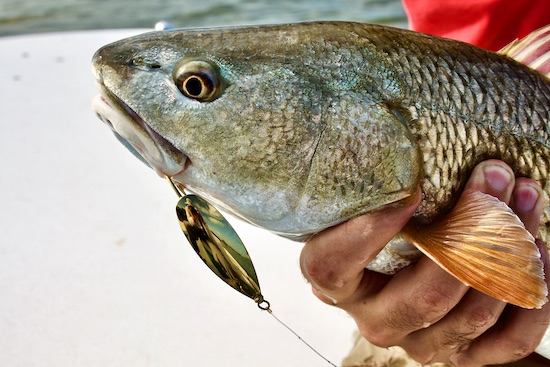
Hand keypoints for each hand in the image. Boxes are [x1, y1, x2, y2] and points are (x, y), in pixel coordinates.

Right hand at [300, 160, 549, 365]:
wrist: (413, 273)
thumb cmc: (393, 226)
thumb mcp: (374, 207)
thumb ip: (380, 183)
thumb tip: (429, 133)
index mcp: (337, 283)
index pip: (332, 266)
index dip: (368, 233)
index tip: (413, 190)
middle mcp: (375, 320)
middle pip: (425, 296)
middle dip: (472, 233)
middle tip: (494, 176)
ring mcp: (421, 344)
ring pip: (473, 313)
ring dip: (512, 251)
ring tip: (525, 197)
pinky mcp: (465, 357)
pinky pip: (509, 342)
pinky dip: (533, 298)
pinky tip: (540, 252)